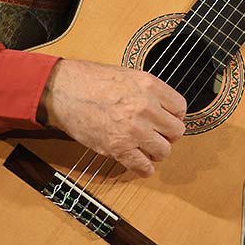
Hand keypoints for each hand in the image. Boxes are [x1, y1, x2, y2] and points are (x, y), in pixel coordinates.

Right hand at [38, 59, 186, 177]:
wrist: (64, 90)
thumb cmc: (90, 80)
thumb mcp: (127, 75)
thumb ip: (147, 91)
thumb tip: (162, 108)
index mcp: (149, 85)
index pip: (181, 107)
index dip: (174, 116)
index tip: (167, 120)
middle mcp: (146, 107)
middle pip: (176, 131)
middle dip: (168, 135)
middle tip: (156, 135)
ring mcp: (133, 129)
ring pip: (164, 151)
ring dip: (156, 152)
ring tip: (146, 148)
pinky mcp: (118, 147)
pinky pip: (144, 167)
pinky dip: (144, 169)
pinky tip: (138, 162)